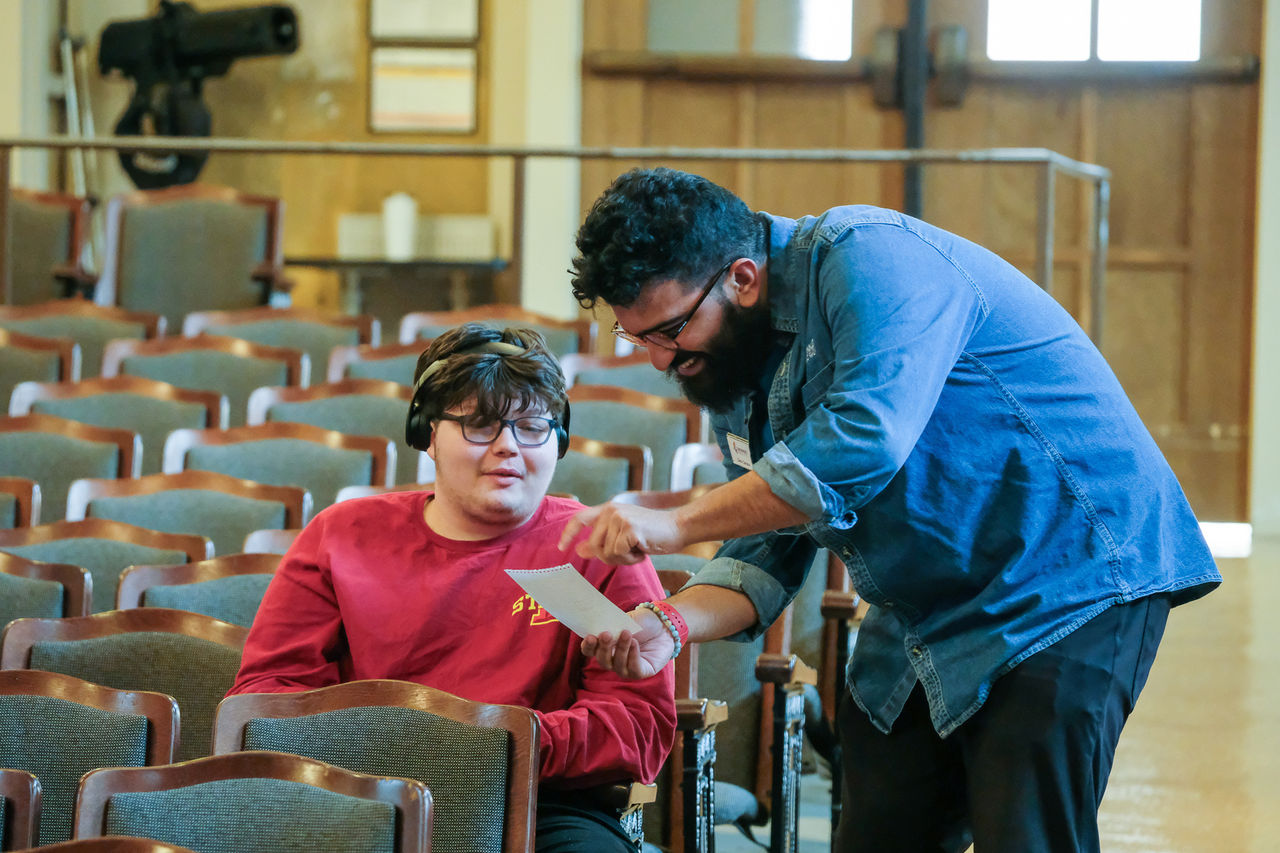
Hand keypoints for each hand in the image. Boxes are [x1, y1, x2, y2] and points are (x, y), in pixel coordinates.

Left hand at [558, 502, 683, 563]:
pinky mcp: (629, 528)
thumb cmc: (651, 534)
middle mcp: (611, 510)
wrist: (677, 528)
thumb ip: (602, 540)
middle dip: (609, 557)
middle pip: (594, 545)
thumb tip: (579, 549)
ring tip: (638, 549)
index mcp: (607, 509)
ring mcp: (620, 518)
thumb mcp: (623, 535)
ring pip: (607, 552)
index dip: (568, 533)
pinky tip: (643, 550)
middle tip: (628, 554)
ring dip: (623, 558)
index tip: (561, 547)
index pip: (579, 518)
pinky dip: (631, 559)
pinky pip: (619, 553)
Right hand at [581, 606, 673, 678]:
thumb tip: (599, 631)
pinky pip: (634, 669)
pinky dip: (633, 656)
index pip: (590, 651)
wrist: (664, 624)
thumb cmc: (641, 621)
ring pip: (617, 665)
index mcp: (605, 647)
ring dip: (621, 649)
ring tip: (626, 633)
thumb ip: (611, 627)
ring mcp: (627, 668)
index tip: (590, 636)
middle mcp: (614, 660)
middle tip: (606, 634)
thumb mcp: (624, 620)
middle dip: (603, 648)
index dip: (588, 646)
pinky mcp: (642, 673)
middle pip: (602, 660)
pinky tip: (635, 643)